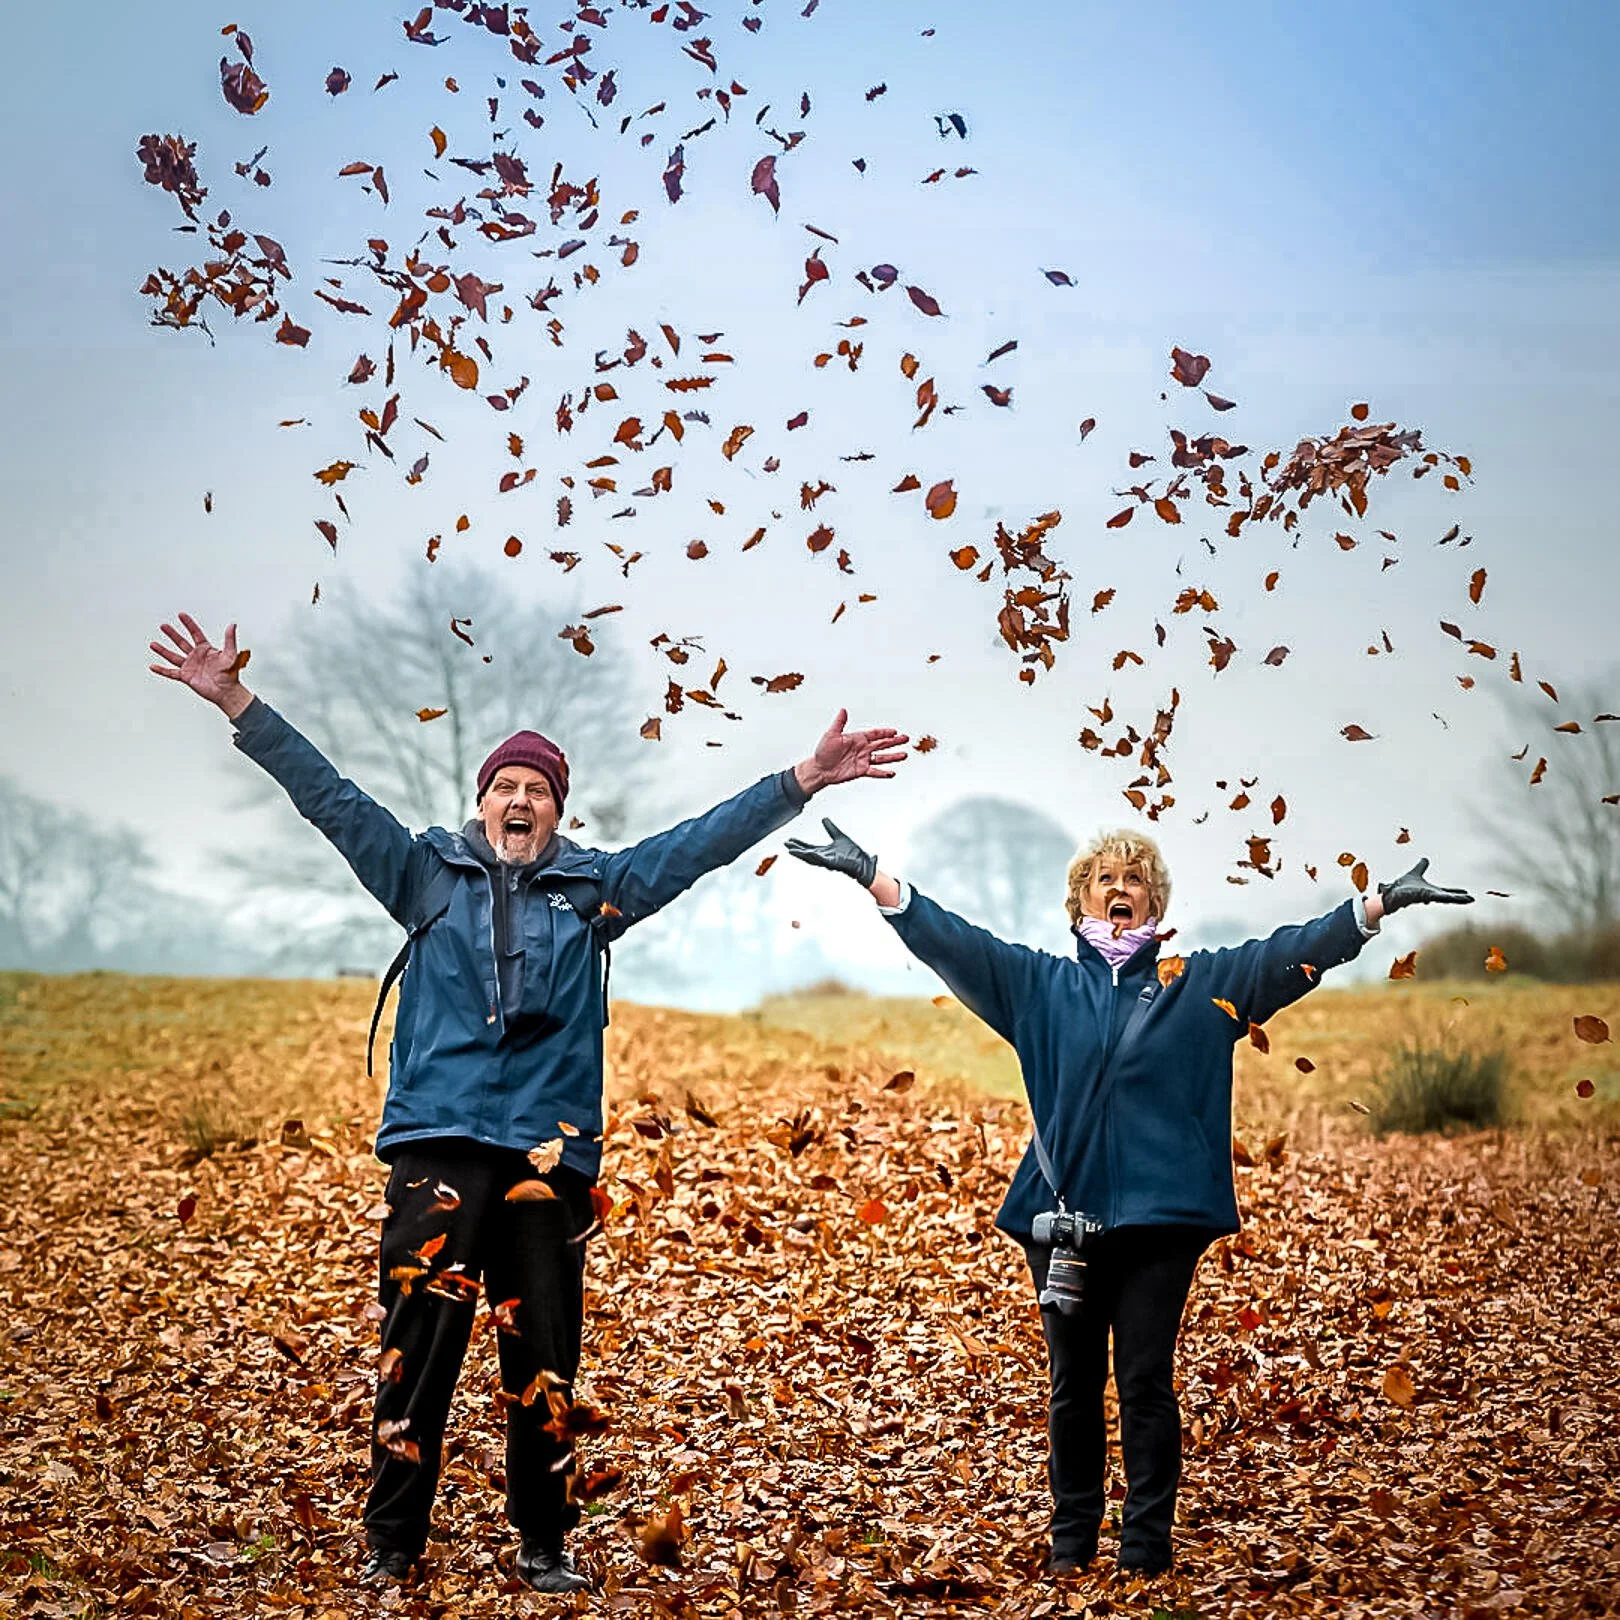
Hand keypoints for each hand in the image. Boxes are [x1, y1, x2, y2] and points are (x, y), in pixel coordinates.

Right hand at [149, 613, 253, 718]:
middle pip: (181, 642)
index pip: (196, 633)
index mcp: (206, 649)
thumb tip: (232, 626)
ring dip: (163, 650)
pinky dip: (162, 670)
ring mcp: (190, 666)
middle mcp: (197, 657)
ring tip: (153, 644)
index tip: (181, 615)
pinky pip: (171, 673)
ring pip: (173, 656)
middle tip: (163, 626)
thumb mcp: (230, 655)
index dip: (189, 624)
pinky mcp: (186, 677)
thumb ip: (230, 640)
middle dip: (172, 634)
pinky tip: (153, 666)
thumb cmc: (231, 675)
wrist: (226, 692)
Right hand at [785, 818, 877, 887]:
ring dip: (801, 854)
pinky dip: (814, 856)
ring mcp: (828, 861)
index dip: (799, 844)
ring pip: (811, 858)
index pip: (808, 847)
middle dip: (796, 849)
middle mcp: (824, 857)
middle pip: (806, 853)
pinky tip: (807, 852)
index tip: (790, 840)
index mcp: (824, 852)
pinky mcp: (834, 863)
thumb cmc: (852, 853)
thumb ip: (830, 828)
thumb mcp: (839, 836)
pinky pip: (822, 860)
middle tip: (786, 845)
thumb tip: (824, 819)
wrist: (862, 862)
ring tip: (790, 850)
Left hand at [794, 709, 908, 795]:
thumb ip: (839, 723)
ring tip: (904, 755)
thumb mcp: (831, 735)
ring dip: (893, 756)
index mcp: (857, 738)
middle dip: (894, 741)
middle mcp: (862, 748)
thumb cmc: (823, 751)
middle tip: (906, 738)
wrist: (819, 769)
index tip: (895, 731)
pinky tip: (892, 773)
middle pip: (882, 744)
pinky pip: (875, 772)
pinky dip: (883, 773)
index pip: (875, 734)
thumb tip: (843, 710)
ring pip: (882, 757)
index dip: (885, 732)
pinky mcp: (861, 771)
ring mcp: (863, 760)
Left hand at [1376, 857, 1473, 913]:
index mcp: (1430, 891)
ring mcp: (1428, 896)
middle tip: (1472, 899)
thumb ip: (1420, 867)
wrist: (1390, 893)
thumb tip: (1425, 859)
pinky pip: (1439, 897)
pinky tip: (1456, 898)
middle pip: (1448, 897)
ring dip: (1457, 899)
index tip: (1467, 893)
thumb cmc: (1400, 886)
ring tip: (1470, 900)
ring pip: (1446, 899)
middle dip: (1459, 898)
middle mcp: (1430, 895)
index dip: (1455, 892)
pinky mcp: (1424, 896)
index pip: (1445, 892)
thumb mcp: (1415, 873)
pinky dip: (1448, 897)